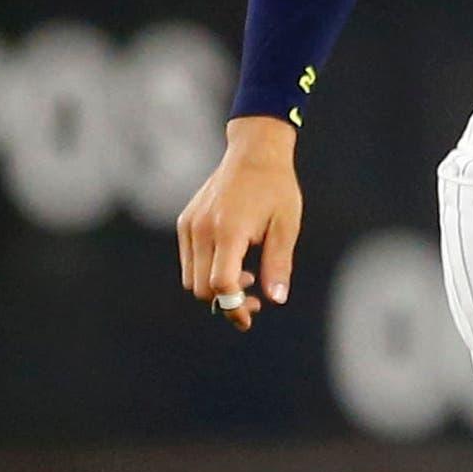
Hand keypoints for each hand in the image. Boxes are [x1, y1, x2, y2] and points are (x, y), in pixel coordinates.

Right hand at [178, 115, 303, 331]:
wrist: (254, 153)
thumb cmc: (277, 189)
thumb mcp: (287, 227)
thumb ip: (278, 264)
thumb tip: (276, 299)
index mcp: (229, 231)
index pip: (221, 283)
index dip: (234, 307)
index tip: (250, 318)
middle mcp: (202, 229)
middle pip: (202, 288)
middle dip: (227, 302)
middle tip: (256, 300)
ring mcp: (190, 225)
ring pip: (191, 278)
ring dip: (215, 288)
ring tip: (248, 277)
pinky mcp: (185, 222)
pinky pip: (188, 260)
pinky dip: (206, 271)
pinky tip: (233, 262)